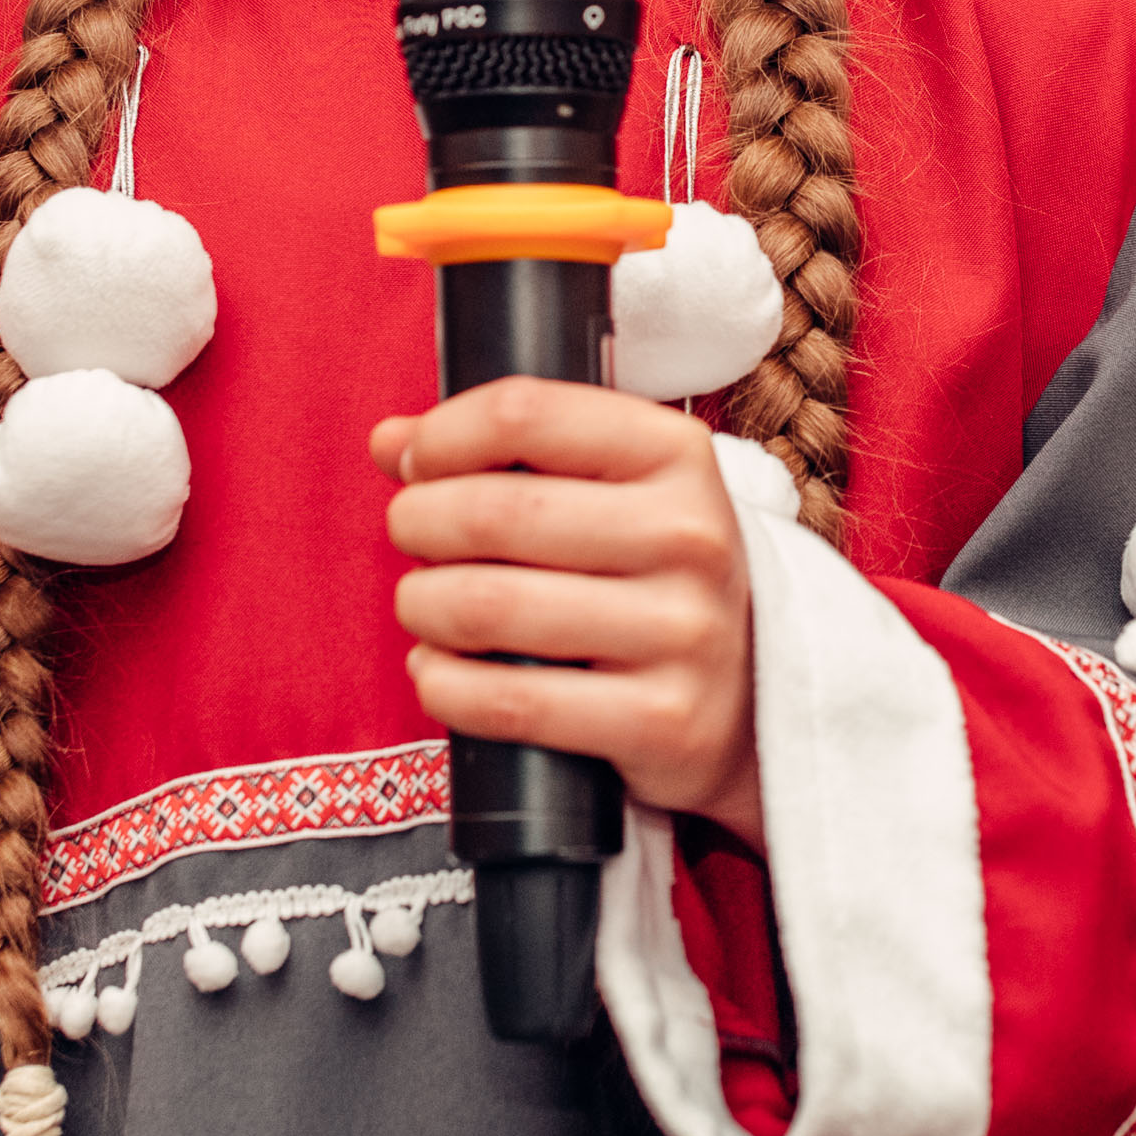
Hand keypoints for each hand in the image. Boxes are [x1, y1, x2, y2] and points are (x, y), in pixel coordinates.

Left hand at [376, 380, 761, 839]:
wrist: (746, 699)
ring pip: (489, 606)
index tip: (416, 463)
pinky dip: (444, 685)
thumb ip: (504, 453)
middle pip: (495, 512)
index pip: (526, 414)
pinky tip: (439, 672)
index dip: (443, 437)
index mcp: (677, 455)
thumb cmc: (649, 577)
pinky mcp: (661, 721)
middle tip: (410, 538)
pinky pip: (509, 702)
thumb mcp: (608, 492)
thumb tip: (388, 440)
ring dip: (422, 606)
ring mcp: (682, 632)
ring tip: (422, 607)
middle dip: (418, 524)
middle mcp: (690, 536)